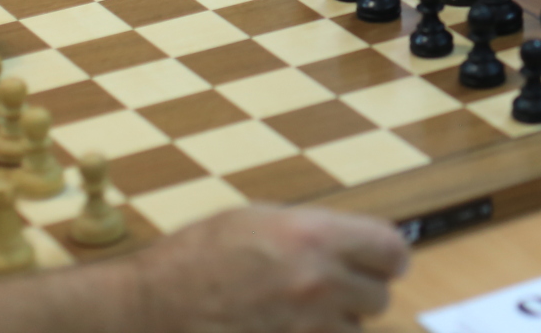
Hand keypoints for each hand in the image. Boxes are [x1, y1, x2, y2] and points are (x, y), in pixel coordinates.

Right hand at [129, 205, 408, 332]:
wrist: (148, 309)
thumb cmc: (193, 259)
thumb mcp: (255, 220)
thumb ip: (310, 230)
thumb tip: (346, 240)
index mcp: (314, 237)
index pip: (391, 249)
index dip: (387, 257)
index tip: (380, 262)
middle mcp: (318, 283)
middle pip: (378, 297)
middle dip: (359, 293)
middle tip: (330, 291)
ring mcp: (306, 329)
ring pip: (353, 332)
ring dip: (336, 325)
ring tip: (300, 315)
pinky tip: (287, 330)